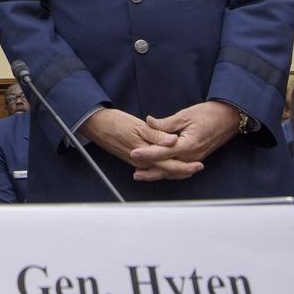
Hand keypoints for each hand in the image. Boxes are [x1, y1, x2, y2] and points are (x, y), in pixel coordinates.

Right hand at [78, 108, 201, 181]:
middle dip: (184, 170)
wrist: (96, 125)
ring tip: (189, 166)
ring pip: (160, 170)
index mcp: (144, 153)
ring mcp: (137, 162)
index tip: (198, 165)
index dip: (186, 167)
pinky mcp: (134, 159)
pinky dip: (164, 167)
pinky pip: (153, 167)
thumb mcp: (137, 126)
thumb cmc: (114, 123)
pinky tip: (169, 162)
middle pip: (167, 171)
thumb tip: (173, 141)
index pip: (169, 165)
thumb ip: (157, 135)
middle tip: (198, 166)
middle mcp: (141, 162)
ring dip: (175, 170)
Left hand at [133, 101, 239, 169]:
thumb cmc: (208, 114)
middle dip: (151, 171)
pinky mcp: (197, 158)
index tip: (134, 154)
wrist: (228, 118)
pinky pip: (182, 169)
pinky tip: (161, 172)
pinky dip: (171, 173)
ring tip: (144, 175)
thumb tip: (149, 122)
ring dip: (159, 174)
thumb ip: (166, 123)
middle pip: (168, 167)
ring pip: (175, 171)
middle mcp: (192, 155)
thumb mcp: (184, 115)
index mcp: (188, 144)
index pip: (163, 152)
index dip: (147, 154)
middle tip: (135, 174)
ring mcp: (195, 158)